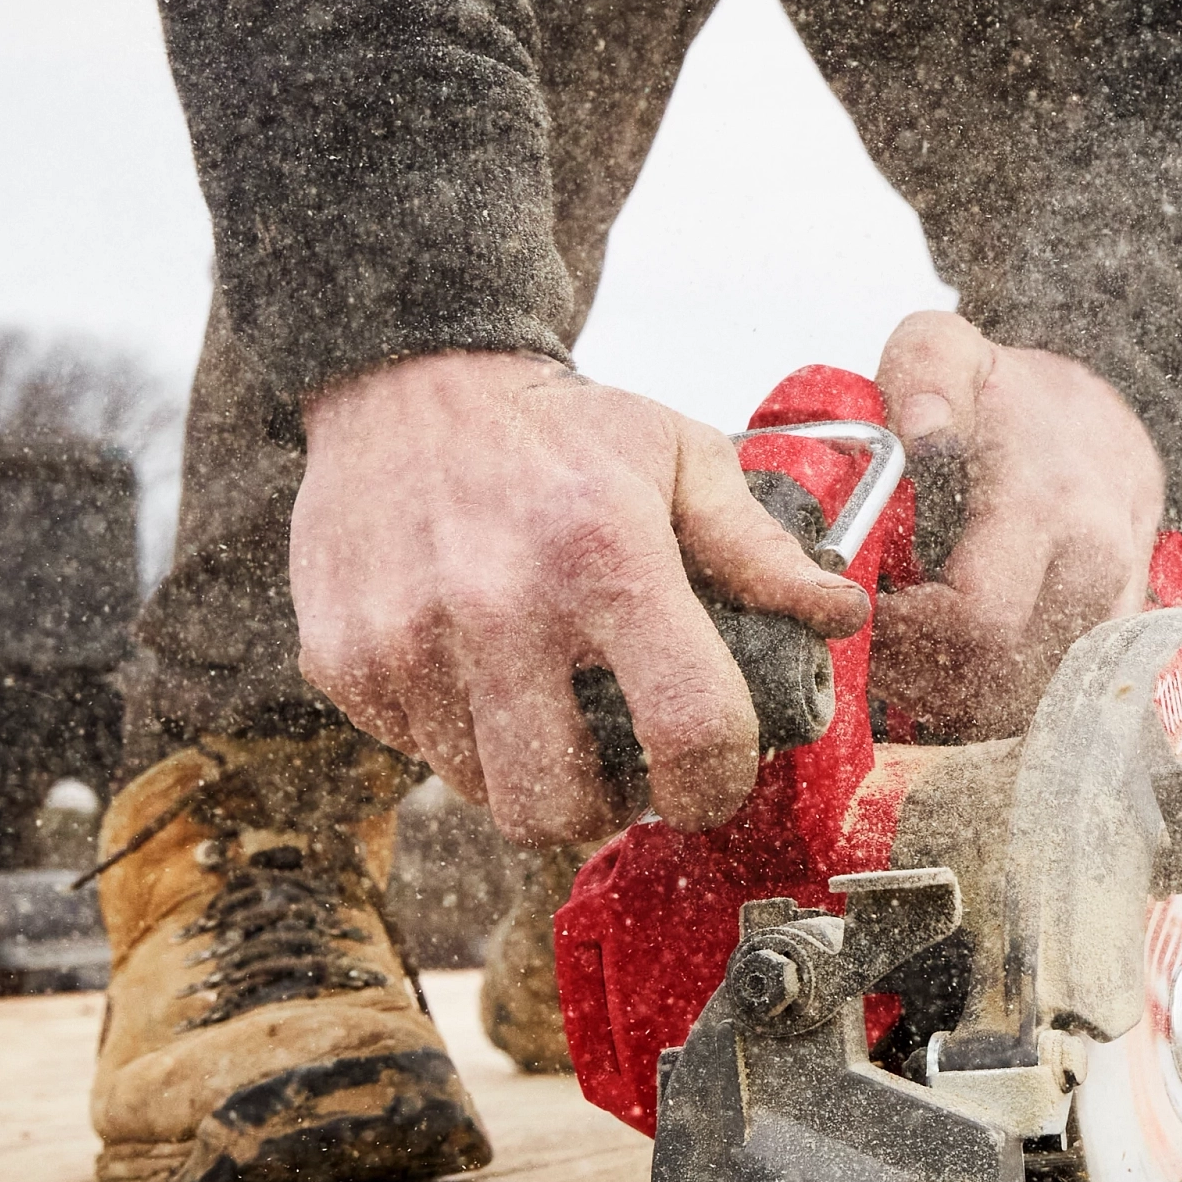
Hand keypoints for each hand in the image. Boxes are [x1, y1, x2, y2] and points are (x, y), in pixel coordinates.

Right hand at [294, 353, 866, 842]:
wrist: (404, 373)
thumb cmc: (557, 428)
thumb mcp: (678, 457)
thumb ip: (758, 547)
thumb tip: (839, 613)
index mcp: (605, 559)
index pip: (686, 730)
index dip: (713, 784)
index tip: (708, 780)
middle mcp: (498, 608)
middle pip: (557, 808)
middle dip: (601, 806)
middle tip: (615, 762)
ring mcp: (407, 641)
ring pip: (481, 794)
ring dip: (523, 769)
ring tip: (541, 701)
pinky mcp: (342, 659)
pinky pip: (412, 751)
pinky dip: (451, 731)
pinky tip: (471, 665)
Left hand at [865, 313, 1166, 740]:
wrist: (1104, 424)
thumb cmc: (1009, 396)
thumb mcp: (950, 348)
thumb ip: (927, 373)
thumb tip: (921, 431)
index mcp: (1051, 509)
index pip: (978, 619)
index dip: (901, 635)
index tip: (852, 610)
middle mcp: (1093, 575)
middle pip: (991, 679)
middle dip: (910, 673)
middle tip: (858, 640)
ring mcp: (1108, 620)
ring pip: (1013, 707)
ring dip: (940, 695)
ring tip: (894, 649)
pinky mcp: (1107, 655)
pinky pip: (1034, 706)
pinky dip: (976, 701)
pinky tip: (938, 665)